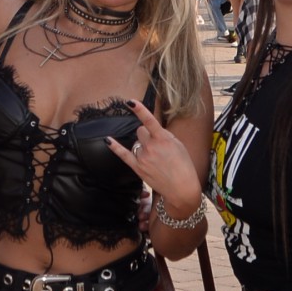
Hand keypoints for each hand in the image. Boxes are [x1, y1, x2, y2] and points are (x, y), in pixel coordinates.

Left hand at [106, 100, 201, 222]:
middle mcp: (151, 147)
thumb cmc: (183, 166)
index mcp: (163, 139)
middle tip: (157, 145)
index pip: (149, 121)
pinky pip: (123, 154)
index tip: (130, 102)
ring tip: (155, 158)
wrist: (181, 188)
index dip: (139, 110)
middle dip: (146, 134)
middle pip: (140, 131)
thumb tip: (153, 130)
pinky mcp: (137, 167)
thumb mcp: (178, 145)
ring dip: (142, 145)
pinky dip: (115, 147)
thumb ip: (164, 135)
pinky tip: (107, 140)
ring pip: (136, 142)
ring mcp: (142, 157)